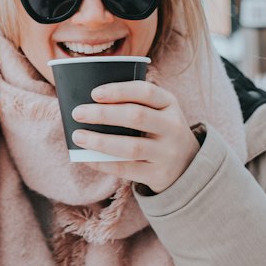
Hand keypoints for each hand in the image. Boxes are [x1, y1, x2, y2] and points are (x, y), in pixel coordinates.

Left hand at [71, 80, 200, 193]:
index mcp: (170, 103)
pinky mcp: (158, 174)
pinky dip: (104, 163)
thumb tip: (88, 102)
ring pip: (131, 146)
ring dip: (101, 141)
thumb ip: (133, 102)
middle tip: (78, 113)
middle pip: (136, 116)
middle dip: (103, 114)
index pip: (146, 91)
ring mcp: (167, 152)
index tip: (94, 93)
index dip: (119, 91)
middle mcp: (172, 127)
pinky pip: (127, 169)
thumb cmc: (159, 130)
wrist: (187, 165)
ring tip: (78, 137)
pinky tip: (87, 158)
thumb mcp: (158, 111)